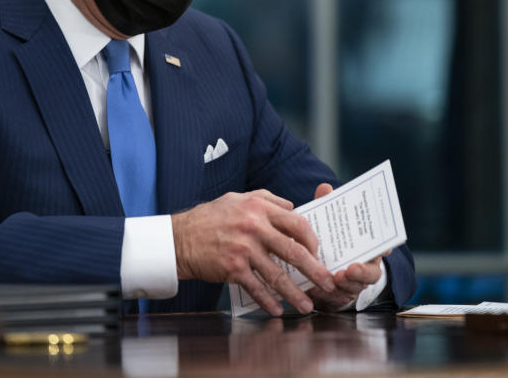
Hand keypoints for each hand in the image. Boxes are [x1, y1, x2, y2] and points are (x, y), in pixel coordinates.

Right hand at [172, 190, 335, 315]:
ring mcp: (243, 249)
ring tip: (307, 305)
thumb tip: (292, 206)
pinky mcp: (232, 268)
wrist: (180, 237)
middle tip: (328, 283)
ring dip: (295, 293)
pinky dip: (268, 301)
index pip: (296, 222)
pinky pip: (256, 288)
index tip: (317, 252)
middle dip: (314, 269)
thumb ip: (267, 199)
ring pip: (277, 274)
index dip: (311, 239)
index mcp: (258, 208)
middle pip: (293, 251)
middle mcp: (253, 227)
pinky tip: (278, 309)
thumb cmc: (210, 217)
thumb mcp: (238, 198)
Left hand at [306, 183, 387, 311]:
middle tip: (351, 268)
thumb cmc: (330, 242)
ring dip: (346, 285)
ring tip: (336, 278)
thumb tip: (325, 187)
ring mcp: (353, 285)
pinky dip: (327, 295)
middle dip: (362, 272)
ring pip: (354, 288)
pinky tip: (317, 288)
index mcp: (366, 248)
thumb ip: (327, 207)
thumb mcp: (327, 223)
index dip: (384, 248)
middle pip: (371, 273)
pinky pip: (336, 299)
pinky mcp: (338, 298)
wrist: (321, 268)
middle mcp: (364, 268)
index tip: (384, 247)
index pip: (382, 248)